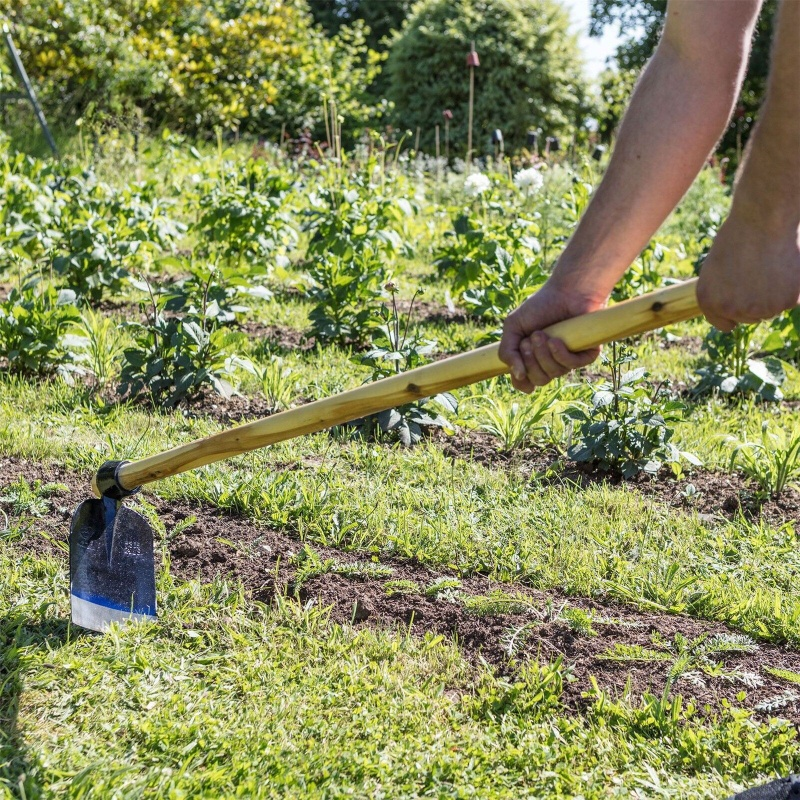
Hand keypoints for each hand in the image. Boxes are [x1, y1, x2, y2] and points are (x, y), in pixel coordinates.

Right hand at [499, 281, 607, 391]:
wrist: (565, 291)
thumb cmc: (539, 307)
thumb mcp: (513, 327)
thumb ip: (507, 351)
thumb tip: (517, 375)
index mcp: (532, 358)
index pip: (526, 382)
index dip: (521, 381)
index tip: (518, 371)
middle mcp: (550, 362)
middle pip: (540, 380)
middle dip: (531, 362)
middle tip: (529, 340)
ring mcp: (568, 359)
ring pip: (555, 373)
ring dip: (544, 354)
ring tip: (541, 333)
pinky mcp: (586, 354)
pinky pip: (572, 365)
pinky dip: (560, 354)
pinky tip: (555, 340)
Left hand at [697, 212, 799, 331]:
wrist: (764, 219)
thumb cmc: (739, 237)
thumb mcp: (715, 269)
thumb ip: (722, 294)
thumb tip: (732, 310)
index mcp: (709, 302)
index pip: (725, 325)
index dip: (735, 311)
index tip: (743, 298)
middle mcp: (732, 310)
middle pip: (750, 318)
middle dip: (755, 301)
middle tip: (757, 272)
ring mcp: (760, 309)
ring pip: (771, 310)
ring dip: (773, 295)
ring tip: (769, 266)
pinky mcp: (786, 302)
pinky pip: (791, 301)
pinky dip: (791, 288)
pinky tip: (784, 267)